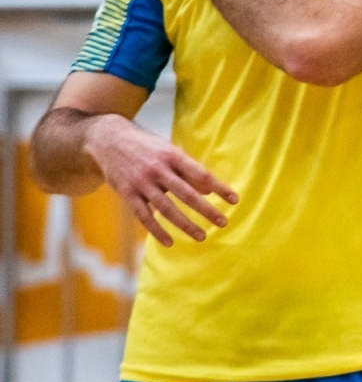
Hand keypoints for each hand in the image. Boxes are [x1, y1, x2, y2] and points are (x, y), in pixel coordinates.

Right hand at [84, 114, 237, 245]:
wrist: (108, 139)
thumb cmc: (147, 147)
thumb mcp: (169, 151)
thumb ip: (188, 170)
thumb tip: (209, 190)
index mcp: (172, 156)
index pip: (201, 174)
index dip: (219, 188)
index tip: (234, 200)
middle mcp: (158, 169)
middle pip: (187, 194)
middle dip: (207, 210)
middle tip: (223, 222)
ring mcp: (141, 183)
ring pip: (166, 209)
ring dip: (185, 224)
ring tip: (202, 236)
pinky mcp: (127, 193)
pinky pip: (144, 216)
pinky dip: (157, 230)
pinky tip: (169, 242)